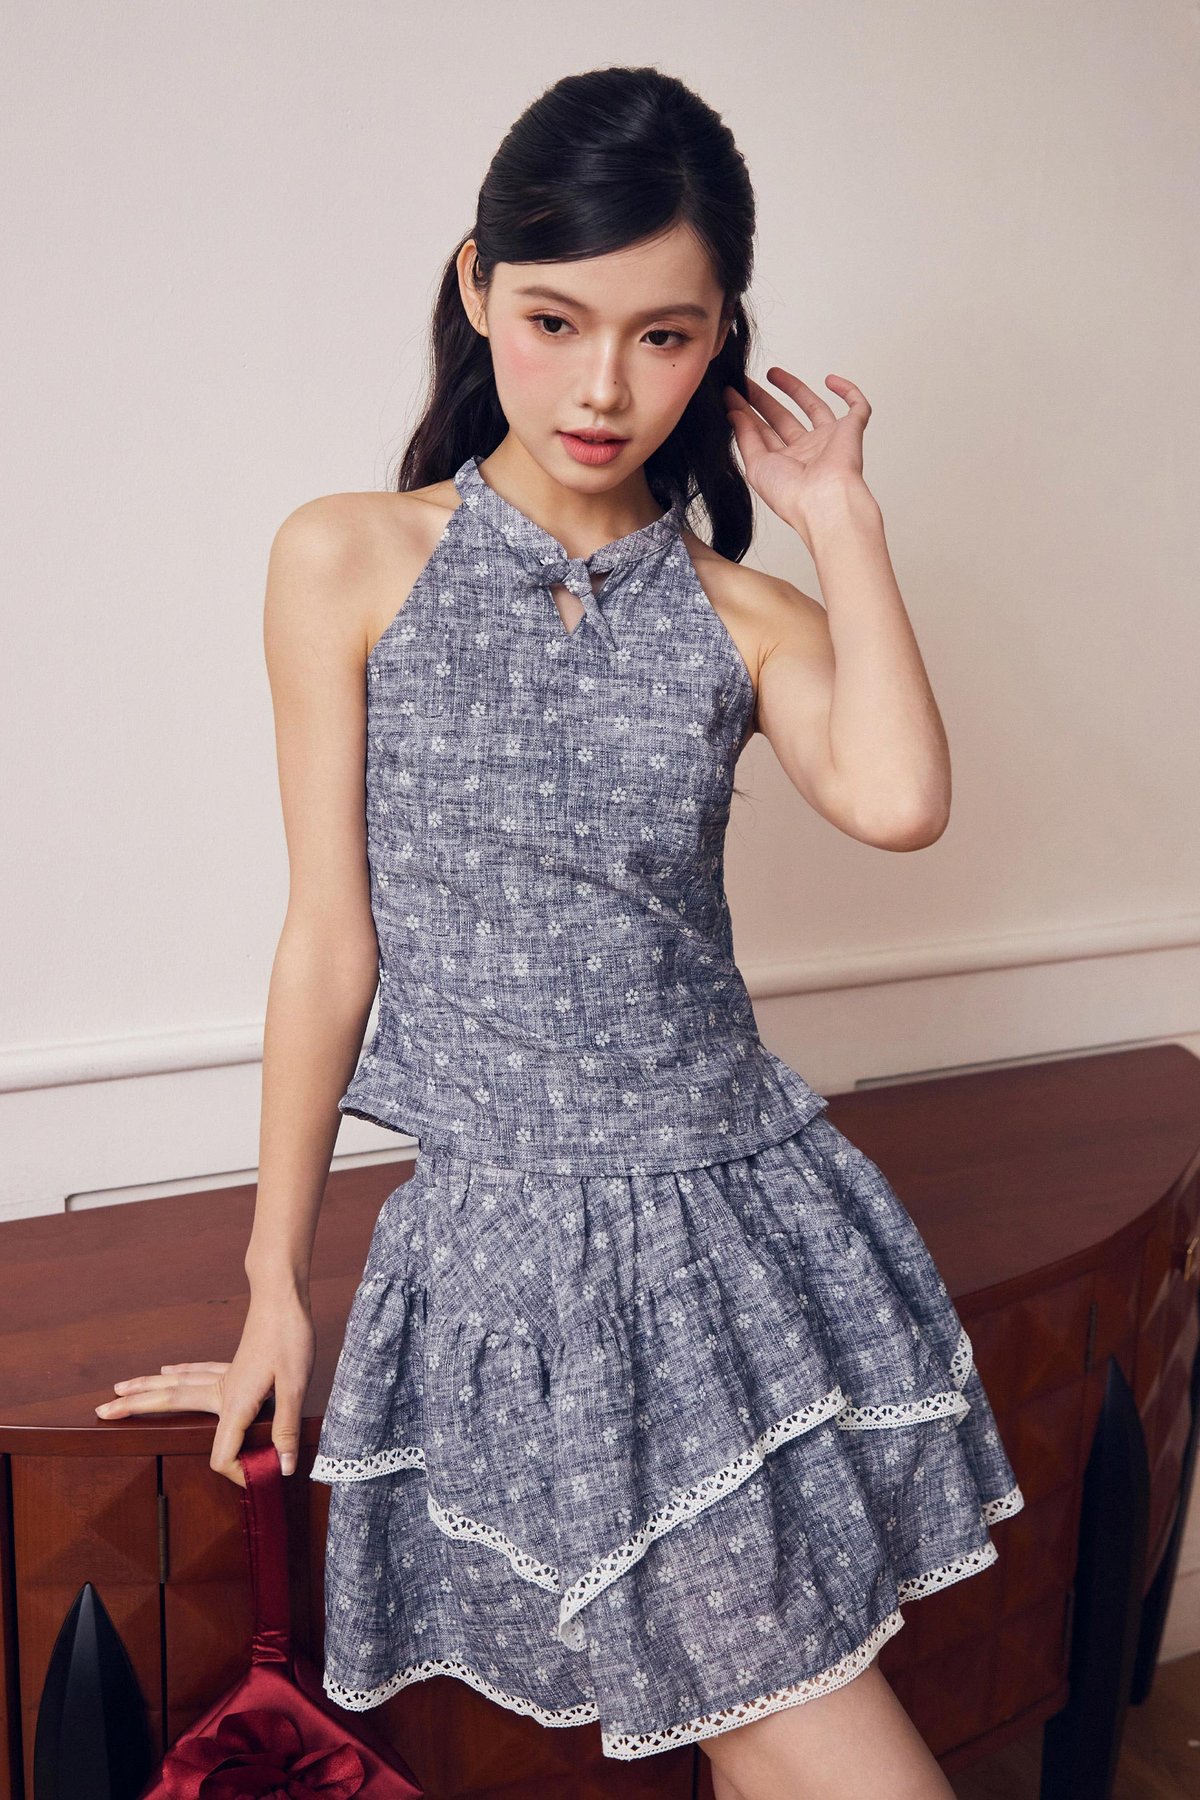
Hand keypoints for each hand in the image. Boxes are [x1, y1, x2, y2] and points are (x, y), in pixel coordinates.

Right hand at [94, 1290, 315, 1488]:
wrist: (284, 1295)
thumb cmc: (290, 1336)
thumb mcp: (295, 1385)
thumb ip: (286, 1427)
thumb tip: (282, 1468)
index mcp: (234, 1402)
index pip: (222, 1453)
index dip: (236, 1473)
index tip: (258, 1480)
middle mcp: (221, 1388)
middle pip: (170, 1403)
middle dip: (134, 1408)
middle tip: (101, 1412)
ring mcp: (224, 1374)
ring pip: (176, 1384)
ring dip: (146, 1388)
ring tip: (119, 1389)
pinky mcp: (233, 1363)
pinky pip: (196, 1371)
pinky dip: (178, 1373)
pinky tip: (167, 1370)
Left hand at [723, 369, 872, 536]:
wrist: (824, 500)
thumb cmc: (791, 494)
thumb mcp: (756, 464)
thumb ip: (745, 436)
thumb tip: (734, 412)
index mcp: (785, 464)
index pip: (762, 433)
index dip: (746, 413)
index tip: (729, 394)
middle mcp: (806, 452)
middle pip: (782, 418)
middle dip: (763, 400)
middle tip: (744, 382)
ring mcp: (829, 440)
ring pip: (813, 407)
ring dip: (794, 389)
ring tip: (771, 373)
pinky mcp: (851, 431)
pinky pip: (856, 407)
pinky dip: (848, 390)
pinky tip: (830, 379)